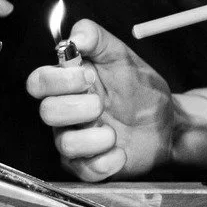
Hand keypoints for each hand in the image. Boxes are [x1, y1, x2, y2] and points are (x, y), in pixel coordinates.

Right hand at [26, 18, 174, 180]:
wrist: (167, 121)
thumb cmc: (139, 88)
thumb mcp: (122, 55)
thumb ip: (96, 37)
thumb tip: (74, 36)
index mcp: (67, 84)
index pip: (38, 81)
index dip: (58, 80)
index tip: (88, 77)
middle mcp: (65, 112)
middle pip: (46, 112)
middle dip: (78, 108)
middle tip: (102, 104)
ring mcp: (75, 139)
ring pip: (64, 143)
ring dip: (93, 137)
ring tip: (114, 132)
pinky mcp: (88, 165)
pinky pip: (84, 170)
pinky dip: (105, 162)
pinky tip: (120, 152)